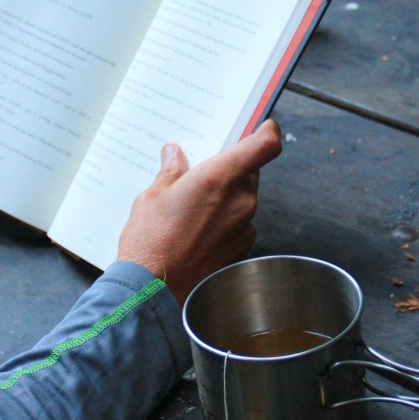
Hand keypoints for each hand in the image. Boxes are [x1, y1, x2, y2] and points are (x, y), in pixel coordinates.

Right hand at [117, 120, 282, 305]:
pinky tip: (198, 234)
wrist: (153, 293)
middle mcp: (239, 201)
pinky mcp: (242, 251)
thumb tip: (174, 156)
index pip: (264, 145)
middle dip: (231, 171)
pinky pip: (239, 227)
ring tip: (193, 211)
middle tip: (204, 175)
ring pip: (243, 202)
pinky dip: (224, 225)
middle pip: (249, 174)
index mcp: (219, 178)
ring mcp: (244, 228)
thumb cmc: (150, 245)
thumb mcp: (152, 198)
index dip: (267, 132)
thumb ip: (171, 172)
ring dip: (226, 201)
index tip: (263, 127)